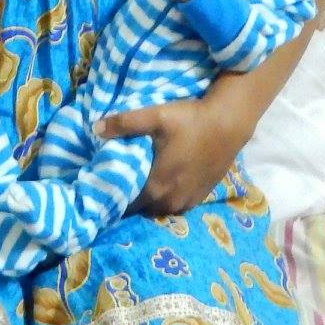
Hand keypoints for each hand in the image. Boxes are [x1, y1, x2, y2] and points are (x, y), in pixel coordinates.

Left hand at [94, 95, 241, 214]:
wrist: (229, 123)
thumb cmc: (190, 121)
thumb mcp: (155, 117)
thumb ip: (123, 124)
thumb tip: (95, 129)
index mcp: (156, 187)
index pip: (126, 204)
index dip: (114, 196)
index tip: (104, 187)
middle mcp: (171, 201)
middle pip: (143, 208)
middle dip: (131, 198)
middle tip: (121, 182)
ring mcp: (188, 201)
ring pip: (161, 208)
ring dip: (151, 200)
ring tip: (141, 184)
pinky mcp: (201, 196)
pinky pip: (177, 204)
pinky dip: (168, 197)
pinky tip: (165, 183)